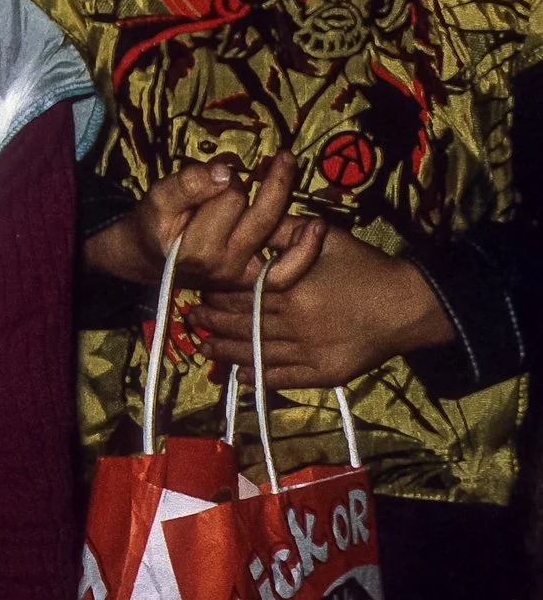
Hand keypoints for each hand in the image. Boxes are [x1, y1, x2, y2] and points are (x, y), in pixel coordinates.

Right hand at [85, 153, 314, 289]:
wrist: (151, 260)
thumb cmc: (155, 225)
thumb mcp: (156, 199)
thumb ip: (185, 184)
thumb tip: (225, 172)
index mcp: (194, 247)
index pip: (228, 198)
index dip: (224, 177)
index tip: (214, 174)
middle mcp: (222, 265)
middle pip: (254, 211)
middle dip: (254, 181)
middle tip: (253, 163)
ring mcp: (241, 276)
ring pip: (271, 229)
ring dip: (280, 193)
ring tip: (287, 162)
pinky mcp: (254, 281)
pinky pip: (287, 270)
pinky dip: (305, 249)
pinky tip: (317, 224)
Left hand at [188, 225, 454, 388]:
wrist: (410, 305)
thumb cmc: (366, 267)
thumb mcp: (327, 238)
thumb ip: (287, 230)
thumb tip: (252, 221)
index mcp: (291, 289)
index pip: (240, 294)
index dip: (215, 294)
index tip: (198, 291)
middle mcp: (295, 324)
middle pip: (242, 324)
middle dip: (211, 322)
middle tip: (189, 319)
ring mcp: (309, 352)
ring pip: (256, 353)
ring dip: (226, 350)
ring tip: (203, 346)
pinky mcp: (324, 372)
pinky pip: (283, 378)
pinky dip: (257, 377)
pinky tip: (238, 375)